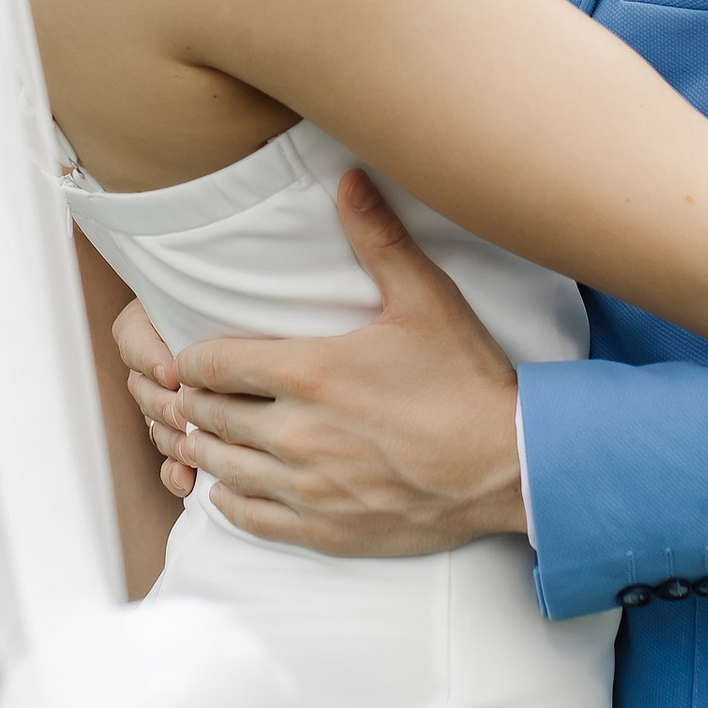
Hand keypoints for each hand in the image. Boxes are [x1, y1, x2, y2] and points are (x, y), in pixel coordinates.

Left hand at [116, 171, 526, 558]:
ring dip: (209, 448)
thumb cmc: (467, 381)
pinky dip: (230, 499)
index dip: (196, 359)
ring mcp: (306, 488)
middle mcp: (295, 434)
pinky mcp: (322, 529)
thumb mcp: (425, 300)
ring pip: (219, 467)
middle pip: (208, 415)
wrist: (511, 466)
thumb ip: (378, 238)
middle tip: (208, 393)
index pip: (209, 365)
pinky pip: (247, 519)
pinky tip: (237, 485)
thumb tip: (350, 178)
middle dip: (201, 401)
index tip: (201, 357)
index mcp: (308, 373)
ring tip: (215, 433)